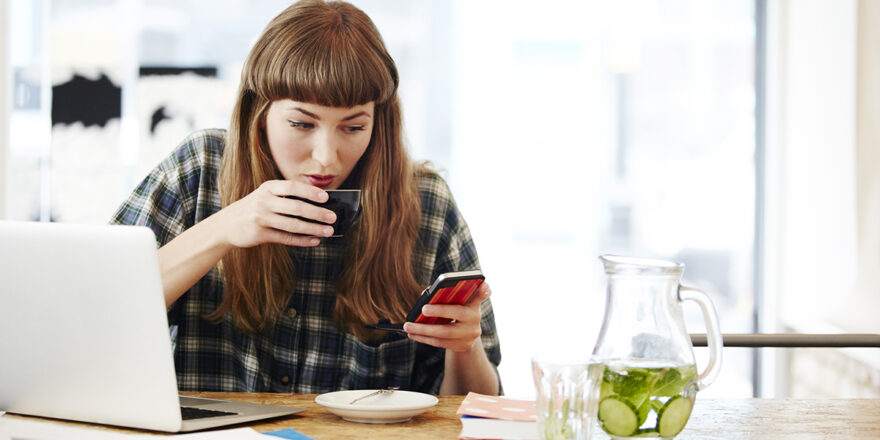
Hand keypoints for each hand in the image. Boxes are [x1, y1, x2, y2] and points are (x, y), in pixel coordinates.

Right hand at [215, 180, 337, 247]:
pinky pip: (286, 238)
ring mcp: (261, 218)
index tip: (326, 198)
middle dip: (317, 213)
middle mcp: (264, 201)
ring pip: (293, 225)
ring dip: (314, 229)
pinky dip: (302, 240)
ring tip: (328, 231)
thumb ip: (286, 198)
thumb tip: (317, 205)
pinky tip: (314, 241)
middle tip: (333, 217)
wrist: (225, 225)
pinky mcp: (260, 234)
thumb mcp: (265, 196)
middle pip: (296, 207)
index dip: (310, 192)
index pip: (292, 187)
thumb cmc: (253, 209)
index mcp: (268, 188)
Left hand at [403, 282, 490, 351]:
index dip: (484, 290)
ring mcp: (470, 334)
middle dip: (440, 311)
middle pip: (458, 314)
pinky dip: (424, 339)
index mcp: (474, 303)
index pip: (481, 294)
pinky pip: (440, 343)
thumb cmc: (456, 311)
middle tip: (423, 309)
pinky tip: (413, 334)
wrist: (466, 335)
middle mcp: (475, 318)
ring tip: (408, 326)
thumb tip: (426, 294)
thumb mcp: (456, 302)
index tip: (483, 284)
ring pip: (445, 333)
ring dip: (424, 330)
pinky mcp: (462, 346)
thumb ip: (445, 295)